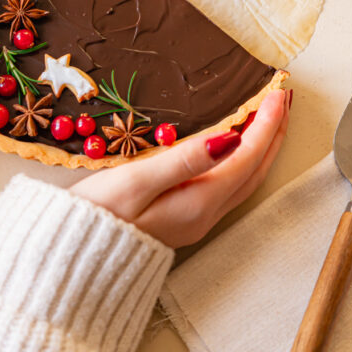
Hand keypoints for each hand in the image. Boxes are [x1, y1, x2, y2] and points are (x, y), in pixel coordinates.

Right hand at [73, 89, 289, 247]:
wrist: (69, 259)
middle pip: (254, 169)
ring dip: (260, 147)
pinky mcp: (183, 220)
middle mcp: (205, 214)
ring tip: (268, 118)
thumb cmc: (97, 215)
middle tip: (282, 99)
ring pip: (244, 179)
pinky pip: (228, 185)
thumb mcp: (137, 181)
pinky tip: (233, 147)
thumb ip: (184, 159)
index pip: (246, 156)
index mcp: (199, 201)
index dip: (265, 123)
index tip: (277, 92)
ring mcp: (196, 220)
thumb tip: (229, 139)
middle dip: (273, 132)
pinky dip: (241, 160)